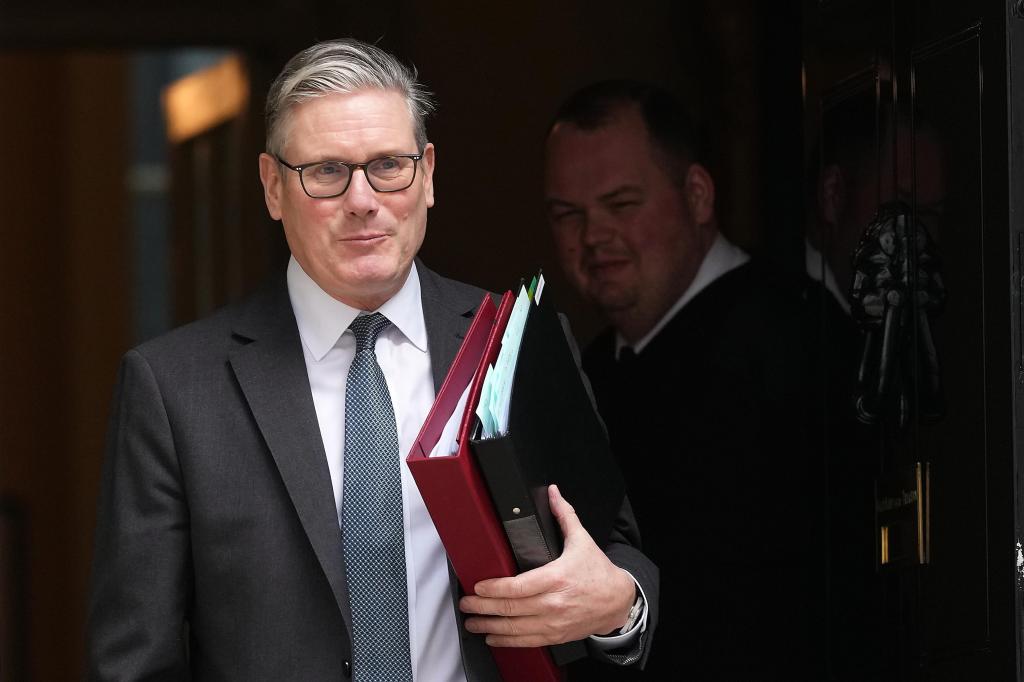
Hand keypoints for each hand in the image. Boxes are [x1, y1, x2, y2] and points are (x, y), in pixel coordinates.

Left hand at [459, 484, 635, 646]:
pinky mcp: (556, 635)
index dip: (494, 588)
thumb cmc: (598, 573)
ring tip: (472, 622)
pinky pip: (527, 641)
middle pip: (511, 608)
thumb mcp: (582, 540)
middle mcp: (554, 603)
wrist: (617, 601)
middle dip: (483, 607)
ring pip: (515, 628)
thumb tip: (553, 493)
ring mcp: (554, 622)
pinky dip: (507, 641)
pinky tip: (492, 637)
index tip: (478, 586)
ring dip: (489, 626)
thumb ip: (564, 516)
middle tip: (466, 603)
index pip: (518, 586)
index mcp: (557, 578)